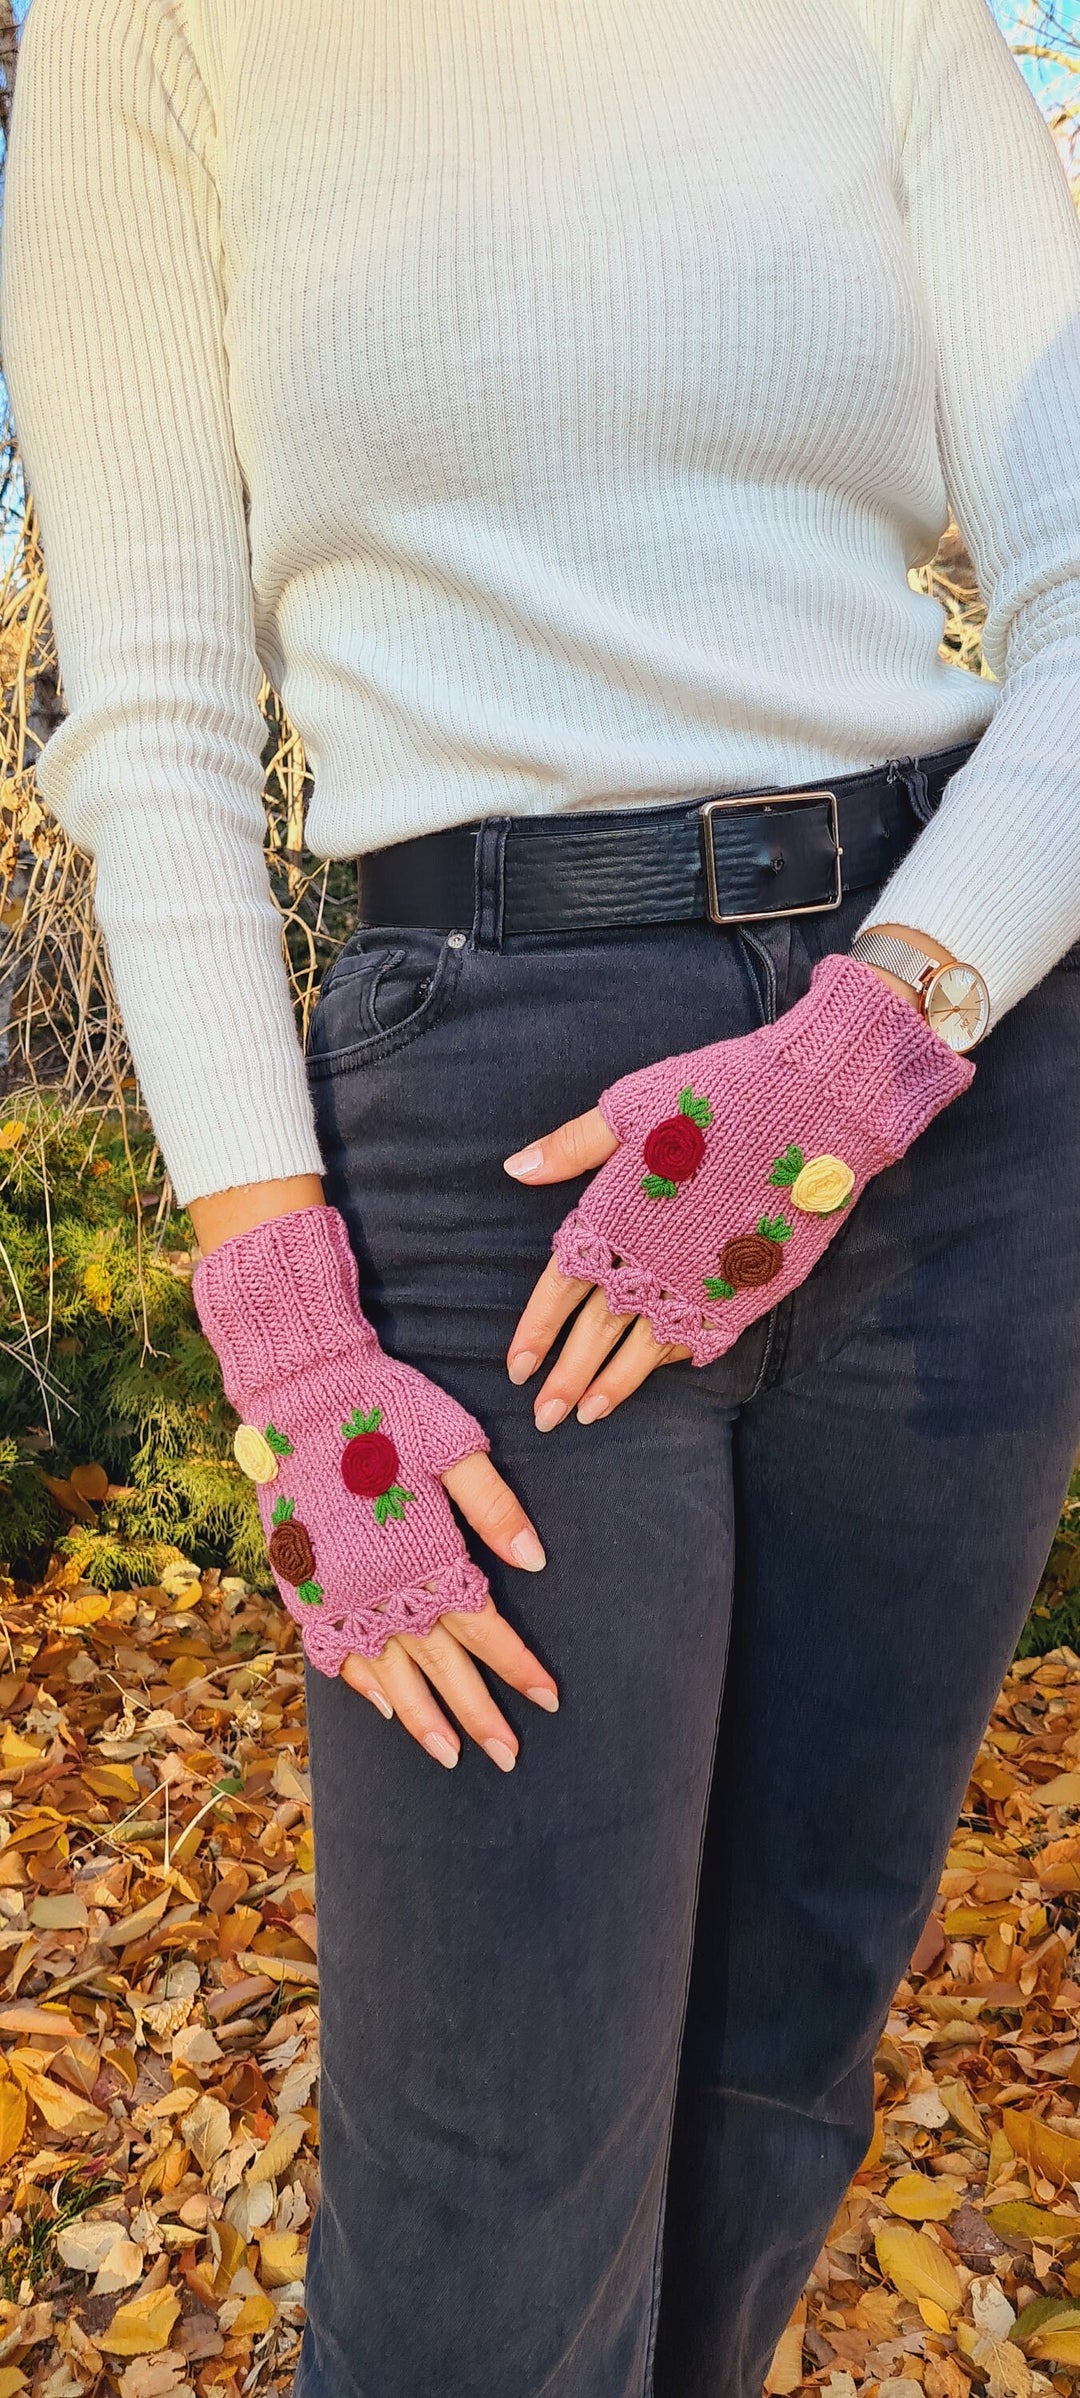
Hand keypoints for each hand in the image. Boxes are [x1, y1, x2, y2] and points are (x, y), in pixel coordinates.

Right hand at [193, 1203, 557, 1770]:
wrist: (300, 1391)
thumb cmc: (386, 1409)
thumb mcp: (454, 1446)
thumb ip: (494, 1508)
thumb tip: (536, 1562)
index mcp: (425, 1553)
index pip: (484, 1628)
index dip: (518, 1667)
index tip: (550, 1700)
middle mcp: (382, 1585)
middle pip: (441, 1667)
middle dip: (478, 1714)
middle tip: (508, 1757)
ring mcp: (341, 1591)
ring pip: (388, 1674)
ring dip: (423, 1718)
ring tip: (449, 1756)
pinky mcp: (308, 1585)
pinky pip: (337, 1653)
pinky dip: (363, 1686)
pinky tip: (386, 1711)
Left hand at [503, 953, 973, 1415]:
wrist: (814, 1104)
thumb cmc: (719, 1094)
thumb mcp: (634, 1108)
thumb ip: (573, 1147)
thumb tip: (515, 1169)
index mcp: (614, 1218)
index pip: (559, 1291)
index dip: (534, 1333)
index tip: (514, 1369)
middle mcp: (650, 1261)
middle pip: (594, 1334)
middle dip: (565, 1380)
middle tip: (545, 1418)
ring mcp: (698, 1282)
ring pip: (642, 1350)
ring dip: (611, 1386)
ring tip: (589, 1416)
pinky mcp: (743, 1290)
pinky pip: (700, 1337)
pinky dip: (674, 1361)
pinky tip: (657, 1377)